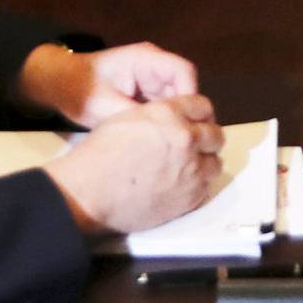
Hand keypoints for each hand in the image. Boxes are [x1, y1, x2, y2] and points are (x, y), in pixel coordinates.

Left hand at [16, 42, 199, 127]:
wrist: (58, 85)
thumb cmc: (79, 90)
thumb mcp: (103, 107)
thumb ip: (133, 117)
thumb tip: (160, 136)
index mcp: (145, 59)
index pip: (183, 72)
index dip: (189, 97)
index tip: (184, 124)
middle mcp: (153, 66)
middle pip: (183, 86)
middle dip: (183, 112)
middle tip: (181, 140)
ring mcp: (150, 78)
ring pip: (175, 98)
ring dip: (172, 119)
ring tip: (170, 142)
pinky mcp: (145, 92)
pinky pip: (163, 106)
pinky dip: (162, 121)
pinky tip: (159, 140)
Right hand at [47, 96, 223, 235]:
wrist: (88, 192)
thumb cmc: (98, 155)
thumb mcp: (127, 118)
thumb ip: (159, 117)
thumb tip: (172, 122)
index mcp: (169, 113)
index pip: (202, 105)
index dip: (199, 116)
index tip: (196, 124)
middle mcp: (185, 137)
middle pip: (215, 135)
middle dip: (207, 140)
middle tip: (195, 149)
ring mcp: (191, 168)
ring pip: (215, 164)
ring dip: (204, 165)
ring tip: (188, 171)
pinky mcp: (189, 197)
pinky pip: (205, 189)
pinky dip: (196, 187)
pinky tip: (180, 188)